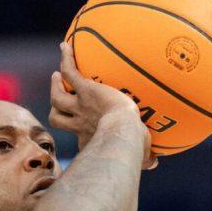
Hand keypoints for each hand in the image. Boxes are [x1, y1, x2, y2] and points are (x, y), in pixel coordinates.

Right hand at [49, 42, 156, 168]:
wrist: (123, 131)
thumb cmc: (133, 146)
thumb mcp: (139, 154)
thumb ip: (146, 158)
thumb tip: (155, 164)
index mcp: (90, 138)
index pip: (79, 137)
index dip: (78, 135)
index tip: (82, 131)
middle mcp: (80, 122)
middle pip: (58, 117)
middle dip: (56, 108)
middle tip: (59, 96)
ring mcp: (80, 105)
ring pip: (58, 96)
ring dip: (56, 85)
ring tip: (56, 74)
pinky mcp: (84, 89)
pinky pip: (70, 71)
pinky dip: (66, 59)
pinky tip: (65, 46)